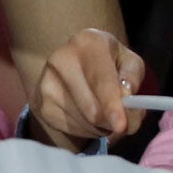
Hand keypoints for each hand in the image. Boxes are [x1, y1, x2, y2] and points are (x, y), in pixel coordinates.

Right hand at [32, 28, 145, 148]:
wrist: (75, 64)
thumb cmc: (109, 62)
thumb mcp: (129, 62)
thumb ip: (132, 79)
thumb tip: (126, 99)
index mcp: (88, 42)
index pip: (101, 80)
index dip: (112, 105)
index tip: (121, 126)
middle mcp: (61, 61)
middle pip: (91, 108)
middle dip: (112, 121)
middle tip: (124, 123)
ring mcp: (46, 84)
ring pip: (83, 122)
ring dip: (101, 126)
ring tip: (105, 112)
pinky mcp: (40, 105)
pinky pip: (71, 130)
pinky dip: (87, 130)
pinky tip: (89, 116)